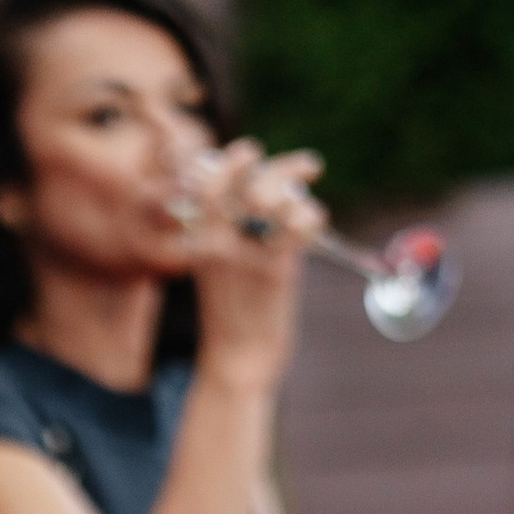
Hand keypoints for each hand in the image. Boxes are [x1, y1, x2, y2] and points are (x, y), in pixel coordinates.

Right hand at [163, 139, 323, 392]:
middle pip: (250, 182)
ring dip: (300, 195)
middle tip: (310, 167)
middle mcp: (217, 243)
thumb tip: (270, 192)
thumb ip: (235, 232)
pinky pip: (297, 226)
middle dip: (284, 168)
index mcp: (199, 240)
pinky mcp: (272, 272)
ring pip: (274, 198)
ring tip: (309, 210)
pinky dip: (312, 216)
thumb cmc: (234, 315)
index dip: (234, 160)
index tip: (253, 153)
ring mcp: (243, 256)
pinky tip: (315, 225)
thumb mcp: (220, 269)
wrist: (236, 361)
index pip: (209, 182)